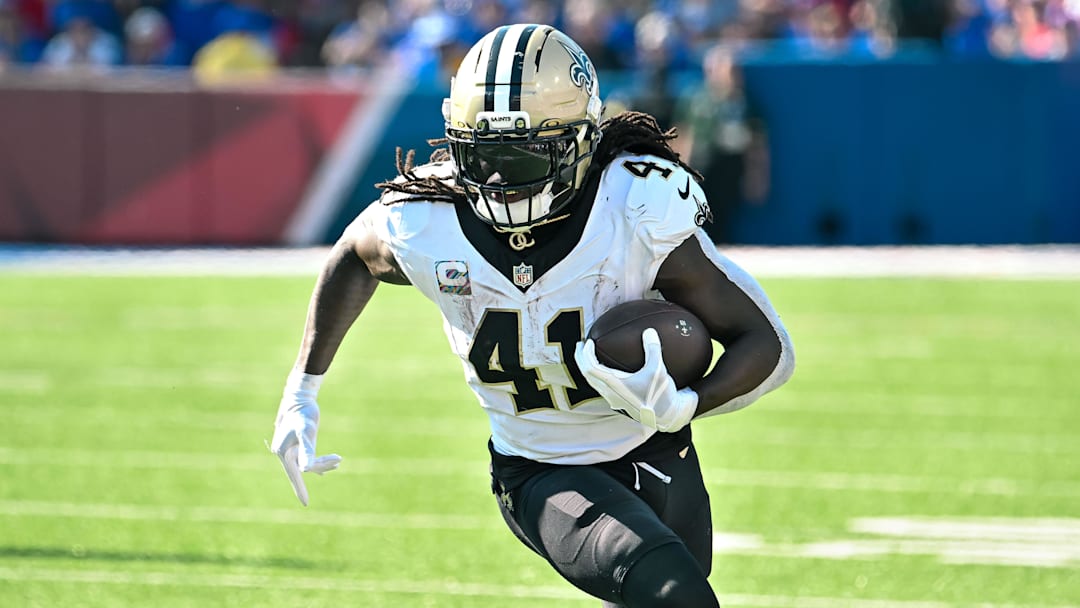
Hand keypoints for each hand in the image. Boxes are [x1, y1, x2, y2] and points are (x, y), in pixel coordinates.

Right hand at [270, 372, 340, 505]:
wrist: (299, 397)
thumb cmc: (302, 413)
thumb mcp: (307, 432)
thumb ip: (307, 451)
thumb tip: (307, 470)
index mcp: (283, 453)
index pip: (295, 475)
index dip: (300, 489)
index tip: (306, 504)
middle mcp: (284, 453)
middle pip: (304, 468)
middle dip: (321, 466)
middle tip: (338, 460)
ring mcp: (290, 449)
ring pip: (307, 463)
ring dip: (323, 463)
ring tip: (338, 460)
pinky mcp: (297, 445)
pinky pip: (307, 459)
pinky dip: (318, 462)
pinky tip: (326, 469)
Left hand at [574, 328, 697, 431]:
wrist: (668, 417)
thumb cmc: (661, 395)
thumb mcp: (659, 370)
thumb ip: (652, 349)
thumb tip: (649, 331)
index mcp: (614, 385)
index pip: (590, 368)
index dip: (585, 354)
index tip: (588, 342)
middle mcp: (610, 393)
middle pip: (587, 374)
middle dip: (581, 358)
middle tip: (581, 344)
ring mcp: (613, 398)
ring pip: (593, 381)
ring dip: (588, 366)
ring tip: (589, 354)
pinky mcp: (619, 401)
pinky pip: (601, 386)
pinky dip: (598, 374)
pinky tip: (606, 368)